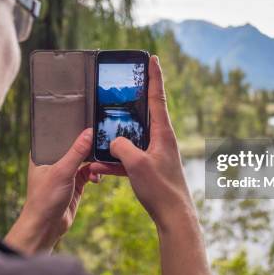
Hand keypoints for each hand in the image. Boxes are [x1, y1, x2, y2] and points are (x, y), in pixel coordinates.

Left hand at [5, 128, 98, 253]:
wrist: (47, 227)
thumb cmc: (45, 199)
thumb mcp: (62, 172)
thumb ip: (76, 152)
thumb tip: (89, 133)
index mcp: (43, 152)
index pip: (60, 134)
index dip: (75, 129)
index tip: (91, 125)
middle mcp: (53, 160)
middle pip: (75, 146)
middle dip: (88, 148)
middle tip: (101, 145)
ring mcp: (65, 171)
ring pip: (84, 159)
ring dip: (94, 163)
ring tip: (98, 168)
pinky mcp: (74, 183)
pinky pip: (89, 172)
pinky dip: (94, 174)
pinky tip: (96, 179)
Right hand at [89, 56, 195, 231]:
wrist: (174, 216)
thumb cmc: (161, 189)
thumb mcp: (137, 164)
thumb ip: (122, 147)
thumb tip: (114, 141)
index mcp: (163, 132)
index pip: (157, 96)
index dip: (154, 76)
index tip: (153, 58)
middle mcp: (161, 139)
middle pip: (146, 111)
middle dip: (134, 98)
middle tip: (124, 83)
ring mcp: (156, 152)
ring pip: (134, 135)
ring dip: (118, 134)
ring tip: (103, 127)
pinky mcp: (149, 166)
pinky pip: (129, 157)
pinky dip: (116, 159)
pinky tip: (99, 164)